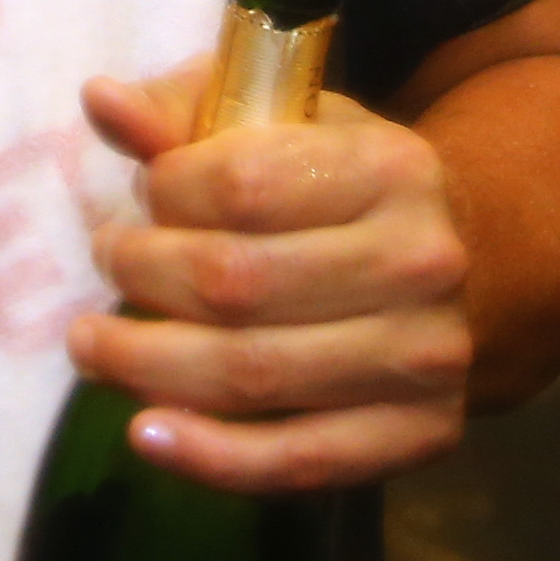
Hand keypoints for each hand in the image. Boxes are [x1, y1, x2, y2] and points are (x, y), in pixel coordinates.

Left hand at [64, 66, 474, 495]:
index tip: (142, 197)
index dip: (165, 193)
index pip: (241, 184)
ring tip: (93, 347)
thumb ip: (181, 111)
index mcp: (388, 167)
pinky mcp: (419, 434)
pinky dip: (210, 457)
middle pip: (236, 283)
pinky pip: (298, 459)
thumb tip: (102, 101)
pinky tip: (146, 435)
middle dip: (142, 276)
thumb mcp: (274, 122)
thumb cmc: (336, 184)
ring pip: (253, 373)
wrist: (466, 268)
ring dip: (149, 365)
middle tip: (107, 266)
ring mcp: (425, 357)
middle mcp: (420, 262)